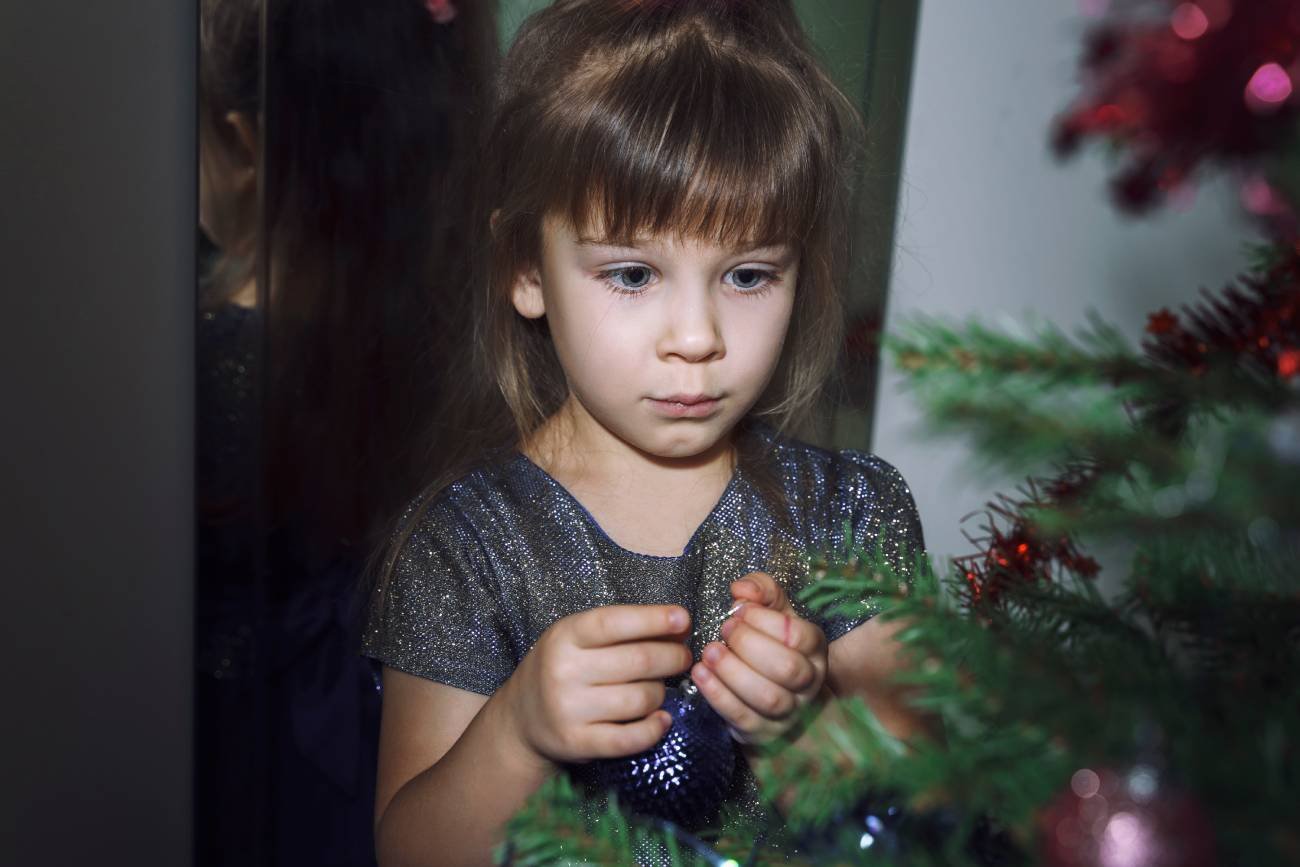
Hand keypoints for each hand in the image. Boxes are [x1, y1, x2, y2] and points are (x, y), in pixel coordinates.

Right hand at [499, 604, 693, 765]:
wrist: (521, 718)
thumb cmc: (561, 668)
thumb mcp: (578, 638)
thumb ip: (621, 630)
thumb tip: (679, 626)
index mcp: (565, 636)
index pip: (615, 623)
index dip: (654, 620)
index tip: (683, 619)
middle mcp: (564, 670)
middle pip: (639, 661)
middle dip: (673, 658)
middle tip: (682, 658)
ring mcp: (570, 709)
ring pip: (641, 699)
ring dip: (660, 693)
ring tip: (657, 689)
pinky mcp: (577, 742)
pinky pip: (630, 738)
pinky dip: (654, 729)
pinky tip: (662, 720)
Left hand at [691, 571, 827, 744]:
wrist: (779, 697)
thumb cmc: (773, 645)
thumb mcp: (774, 612)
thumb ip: (762, 591)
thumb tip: (742, 589)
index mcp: (815, 650)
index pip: (799, 635)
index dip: (766, 621)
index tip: (739, 610)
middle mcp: (808, 683)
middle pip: (787, 668)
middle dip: (749, 645)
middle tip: (724, 630)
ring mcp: (788, 712)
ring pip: (767, 697)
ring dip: (733, 672)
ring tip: (709, 652)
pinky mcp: (762, 732)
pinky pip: (741, 717)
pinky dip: (718, 694)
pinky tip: (701, 673)